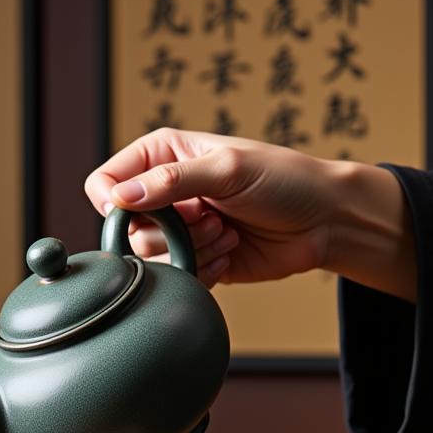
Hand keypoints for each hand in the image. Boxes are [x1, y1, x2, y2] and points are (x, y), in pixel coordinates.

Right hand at [86, 127, 415, 300]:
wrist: (325, 222)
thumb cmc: (286, 181)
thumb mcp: (227, 169)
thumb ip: (170, 182)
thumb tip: (121, 198)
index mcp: (165, 155)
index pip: (107, 180)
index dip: (113, 200)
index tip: (137, 210)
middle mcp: (167, 191)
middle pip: (126, 226)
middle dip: (170, 228)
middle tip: (208, 216)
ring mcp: (181, 228)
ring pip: (150, 255)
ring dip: (192, 248)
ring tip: (227, 232)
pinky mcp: (196, 259)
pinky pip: (176, 276)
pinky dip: (202, 270)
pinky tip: (230, 252)